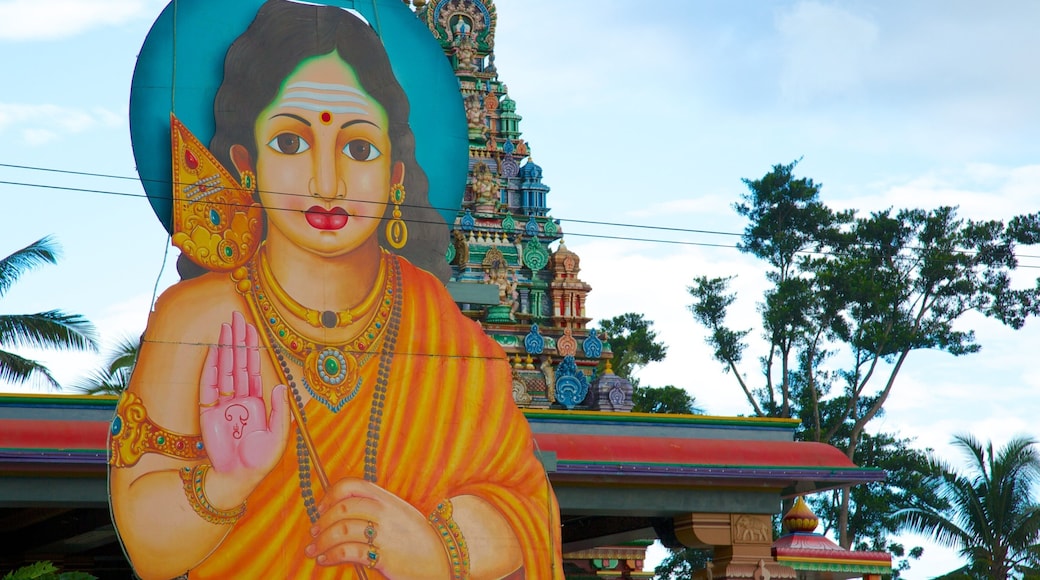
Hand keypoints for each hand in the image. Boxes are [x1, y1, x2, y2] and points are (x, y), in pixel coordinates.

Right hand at [199, 311, 290, 482]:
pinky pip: (208, 387)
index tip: (250, 328)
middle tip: (236, 317)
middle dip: (238, 340)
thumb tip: (282, 385)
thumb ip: (281, 410)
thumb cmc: (261, 460)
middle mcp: (240, 399)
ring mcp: (223, 405)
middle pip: (238, 363)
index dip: (252, 348)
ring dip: (224, 349)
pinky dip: (210, 368)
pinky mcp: (208, 414)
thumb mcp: (278, 436)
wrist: (238, 478)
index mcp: (258, 402)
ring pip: (224, 370)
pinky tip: (213, 351)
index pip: (254, 369)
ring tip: (225, 327)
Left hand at [305, 479, 450, 578]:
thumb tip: (342, 512)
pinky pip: (348, 552)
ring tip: (314, 549)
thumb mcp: (402, 515)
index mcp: (389, 499)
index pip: (352, 485)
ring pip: (342, 530)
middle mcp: (386, 513)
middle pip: (342, 508)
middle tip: (314, 532)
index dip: (331, 494)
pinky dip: (331, 556)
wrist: (445, 559)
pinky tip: (325, 560)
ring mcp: (385, 534)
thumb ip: (377, 509)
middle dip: (322, 521)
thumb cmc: (419, 539)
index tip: (322, 508)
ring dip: (321, 541)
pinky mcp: (384, 556)